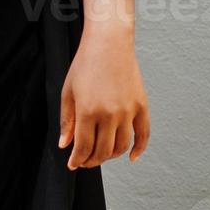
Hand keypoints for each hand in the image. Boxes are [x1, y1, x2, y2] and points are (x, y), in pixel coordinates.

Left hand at [59, 30, 149, 168]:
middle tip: (84, 161)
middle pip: (103, 150)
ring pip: (122, 146)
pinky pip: (144, 135)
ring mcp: (128, 111)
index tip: (72, 165)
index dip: (77, 159)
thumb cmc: (84, 65)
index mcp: (88, 110)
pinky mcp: (142, 106)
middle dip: (92, 160)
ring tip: (100, 156)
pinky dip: (139, 149)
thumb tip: (65, 145)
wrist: (108, 44)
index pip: (84, 146)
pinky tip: (131, 158)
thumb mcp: (68, 92)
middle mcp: (110, 114)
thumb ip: (67, 121)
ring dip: (111, 156)